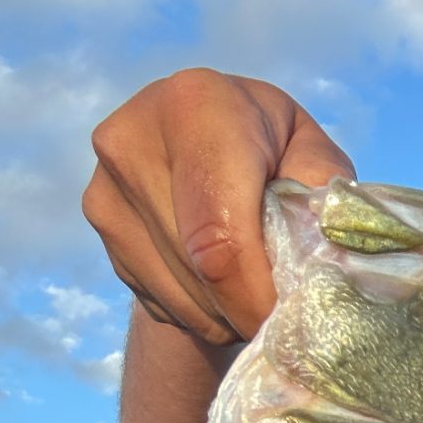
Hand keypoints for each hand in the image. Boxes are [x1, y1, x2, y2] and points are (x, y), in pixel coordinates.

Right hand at [82, 68, 355, 344]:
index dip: (256, 295)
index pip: (219, 236)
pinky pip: (161, 302)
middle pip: (199, 272)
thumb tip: (322, 259)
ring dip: (228, 316)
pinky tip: (217, 282)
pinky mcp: (99, 226)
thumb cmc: (275, 150)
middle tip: (282, 309)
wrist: (201, 140)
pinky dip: (202, 313)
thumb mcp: (312, 157)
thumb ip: (324, 200)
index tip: (287, 317)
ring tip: (252, 286)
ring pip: (181, 298)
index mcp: (197, 106)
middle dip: (249, 308)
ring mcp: (106, 186)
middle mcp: (134, 139)